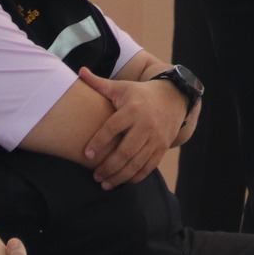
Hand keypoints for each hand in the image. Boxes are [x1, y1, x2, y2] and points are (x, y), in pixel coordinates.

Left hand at [76, 68, 183, 188]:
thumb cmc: (140, 94)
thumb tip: (80, 71)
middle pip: (125, 151)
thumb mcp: (122, 87)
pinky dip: (136, 177)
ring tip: (105, 183)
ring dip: (120, 176)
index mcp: (132, 109)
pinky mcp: (163, 147)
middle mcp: (145, 125)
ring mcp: (156, 138)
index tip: (86, 154)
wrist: (173, 98)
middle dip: (108, 167)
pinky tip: (123, 181)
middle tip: (95, 176)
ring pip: (136, 163)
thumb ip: (99, 83)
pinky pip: (149, 167)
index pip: (112, 128)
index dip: (98, 142)